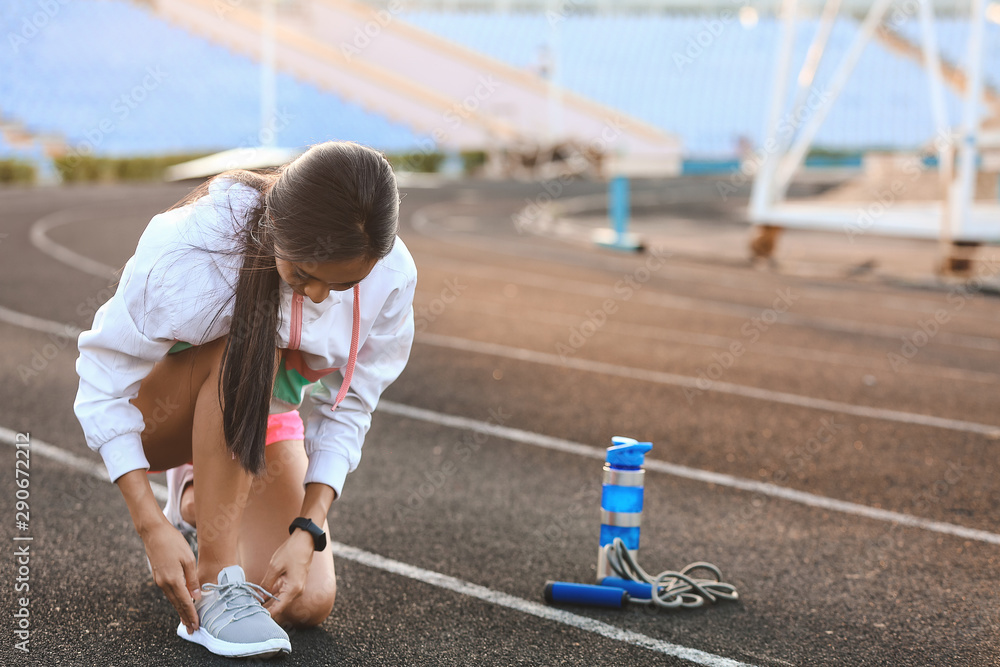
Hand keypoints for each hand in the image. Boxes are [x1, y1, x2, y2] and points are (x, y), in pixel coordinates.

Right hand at [143, 519, 200, 634]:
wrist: (154, 533)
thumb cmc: (174, 543)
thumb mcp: (188, 559)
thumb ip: (192, 580)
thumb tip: (196, 597)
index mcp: (173, 580)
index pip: (184, 602)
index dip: (191, 615)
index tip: (196, 626)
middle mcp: (164, 584)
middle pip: (177, 604)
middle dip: (185, 617)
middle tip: (192, 630)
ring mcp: (159, 581)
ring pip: (172, 599)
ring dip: (180, 610)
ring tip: (187, 620)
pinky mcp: (158, 576)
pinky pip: (169, 593)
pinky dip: (176, 600)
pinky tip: (181, 603)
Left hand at [260, 528, 313, 624]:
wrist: (306, 539)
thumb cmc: (292, 551)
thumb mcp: (275, 567)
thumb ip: (266, 584)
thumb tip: (258, 597)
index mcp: (293, 590)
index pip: (278, 609)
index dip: (265, 615)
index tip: (253, 619)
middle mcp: (296, 592)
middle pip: (278, 605)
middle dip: (264, 609)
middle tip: (248, 612)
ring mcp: (296, 587)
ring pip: (279, 599)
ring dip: (267, 602)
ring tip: (251, 605)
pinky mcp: (294, 582)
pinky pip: (281, 592)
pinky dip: (271, 594)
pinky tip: (259, 596)